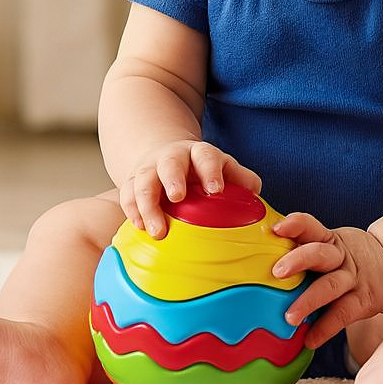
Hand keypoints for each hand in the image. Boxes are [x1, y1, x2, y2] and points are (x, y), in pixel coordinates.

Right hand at [119, 140, 261, 238]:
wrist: (166, 157)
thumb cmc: (201, 170)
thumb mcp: (222, 168)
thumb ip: (240, 177)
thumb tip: (255, 191)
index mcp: (199, 153)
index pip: (206, 156)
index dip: (211, 171)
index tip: (216, 190)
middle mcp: (172, 157)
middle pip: (170, 163)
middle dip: (173, 178)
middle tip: (177, 196)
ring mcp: (150, 169)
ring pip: (144, 180)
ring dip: (147, 204)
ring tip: (156, 229)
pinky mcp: (131, 182)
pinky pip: (127, 194)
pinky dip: (131, 210)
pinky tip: (138, 227)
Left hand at [271, 213, 382, 350]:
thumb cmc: (346, 256)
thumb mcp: (330, 243)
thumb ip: (302, 246)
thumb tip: (255, 253)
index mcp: (328, 239)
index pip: (311, 226)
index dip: (294, 225)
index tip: (275, 229)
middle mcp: (340, 256)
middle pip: (319, 254)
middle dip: (298, 260)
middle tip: (276, 272)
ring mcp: (353, 278)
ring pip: (330, 286)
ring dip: (309, 300)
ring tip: (289, 317)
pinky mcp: (364, 300)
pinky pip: (343, 314)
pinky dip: (326, 328)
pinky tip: (310, 340)